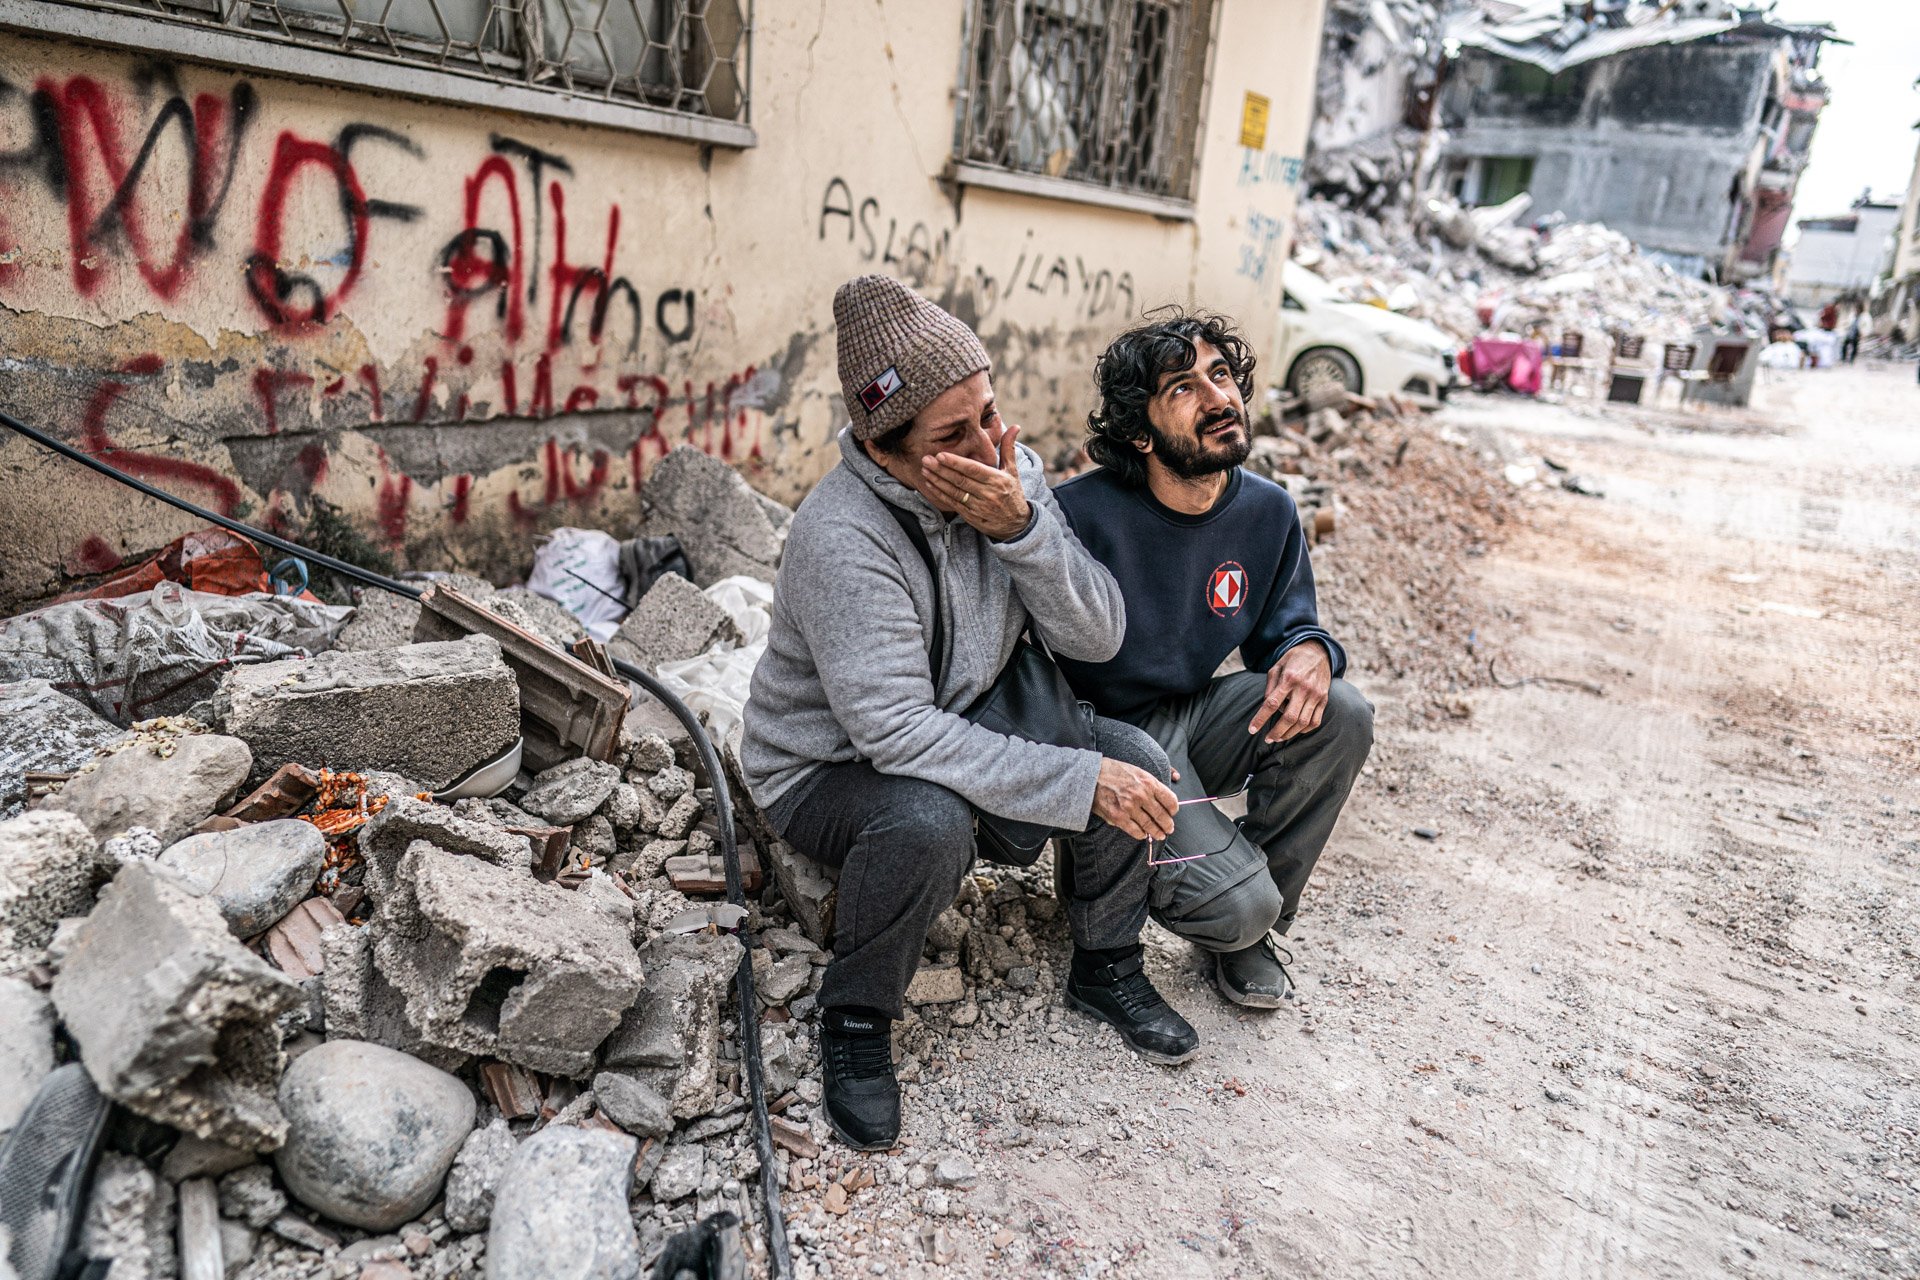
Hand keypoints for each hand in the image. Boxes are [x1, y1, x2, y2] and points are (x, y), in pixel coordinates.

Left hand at [920, 424, 1032, 539]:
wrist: (1017, 524)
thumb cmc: (1013, 493)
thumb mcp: (1013, 471)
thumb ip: (1009, 448)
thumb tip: (1014, 426)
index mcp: (998, 480)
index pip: (973, 470)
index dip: (956, 463)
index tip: (940, 455)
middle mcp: (988, 494)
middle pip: (960, 481)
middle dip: (941, 470)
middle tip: (926, 460)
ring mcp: (979, 507)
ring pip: (954, 493)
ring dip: (937, 481)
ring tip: (924, 470)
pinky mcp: (971, 517)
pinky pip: (953, 504)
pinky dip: (940, 494)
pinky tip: (930, 484)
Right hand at [1091, 757, 1177, 840]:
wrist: (1091, 776)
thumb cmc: (1115, 771)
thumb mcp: (1138, 770)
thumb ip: (1155, 778)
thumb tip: (1177, 776)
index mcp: (1148, 782)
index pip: (1170, 801)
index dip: (1174, 809)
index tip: (1172, 813)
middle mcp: (1141, 795)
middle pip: (1162, 816)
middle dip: (1168, 825)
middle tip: (1169, 829)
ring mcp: (1129, 808)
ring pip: (1150, 826)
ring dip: (1157, 832)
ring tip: (1160, 835)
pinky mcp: (1118, 817)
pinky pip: (1135, 831)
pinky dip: (1141, 834)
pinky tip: (1143, 834)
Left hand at [1249, 642, 1331, 743]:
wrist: (1319, 652)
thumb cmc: (1293, 660)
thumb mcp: (1276, 667)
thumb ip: (1270, 687)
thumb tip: (1266, 707)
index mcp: (1289, 679)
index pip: (1272, 703)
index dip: (1261, 718)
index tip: (1252, 730)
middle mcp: (1304, 688)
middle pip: (1289, 717)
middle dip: (1276, 732)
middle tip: (1268, 739)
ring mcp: (1316, 695)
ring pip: (1303, 722)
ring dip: (1289, 734)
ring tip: (1279, 738)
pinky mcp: (1324, 699)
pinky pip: (1315, 721)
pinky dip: (1304, 730)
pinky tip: (1295, 731)